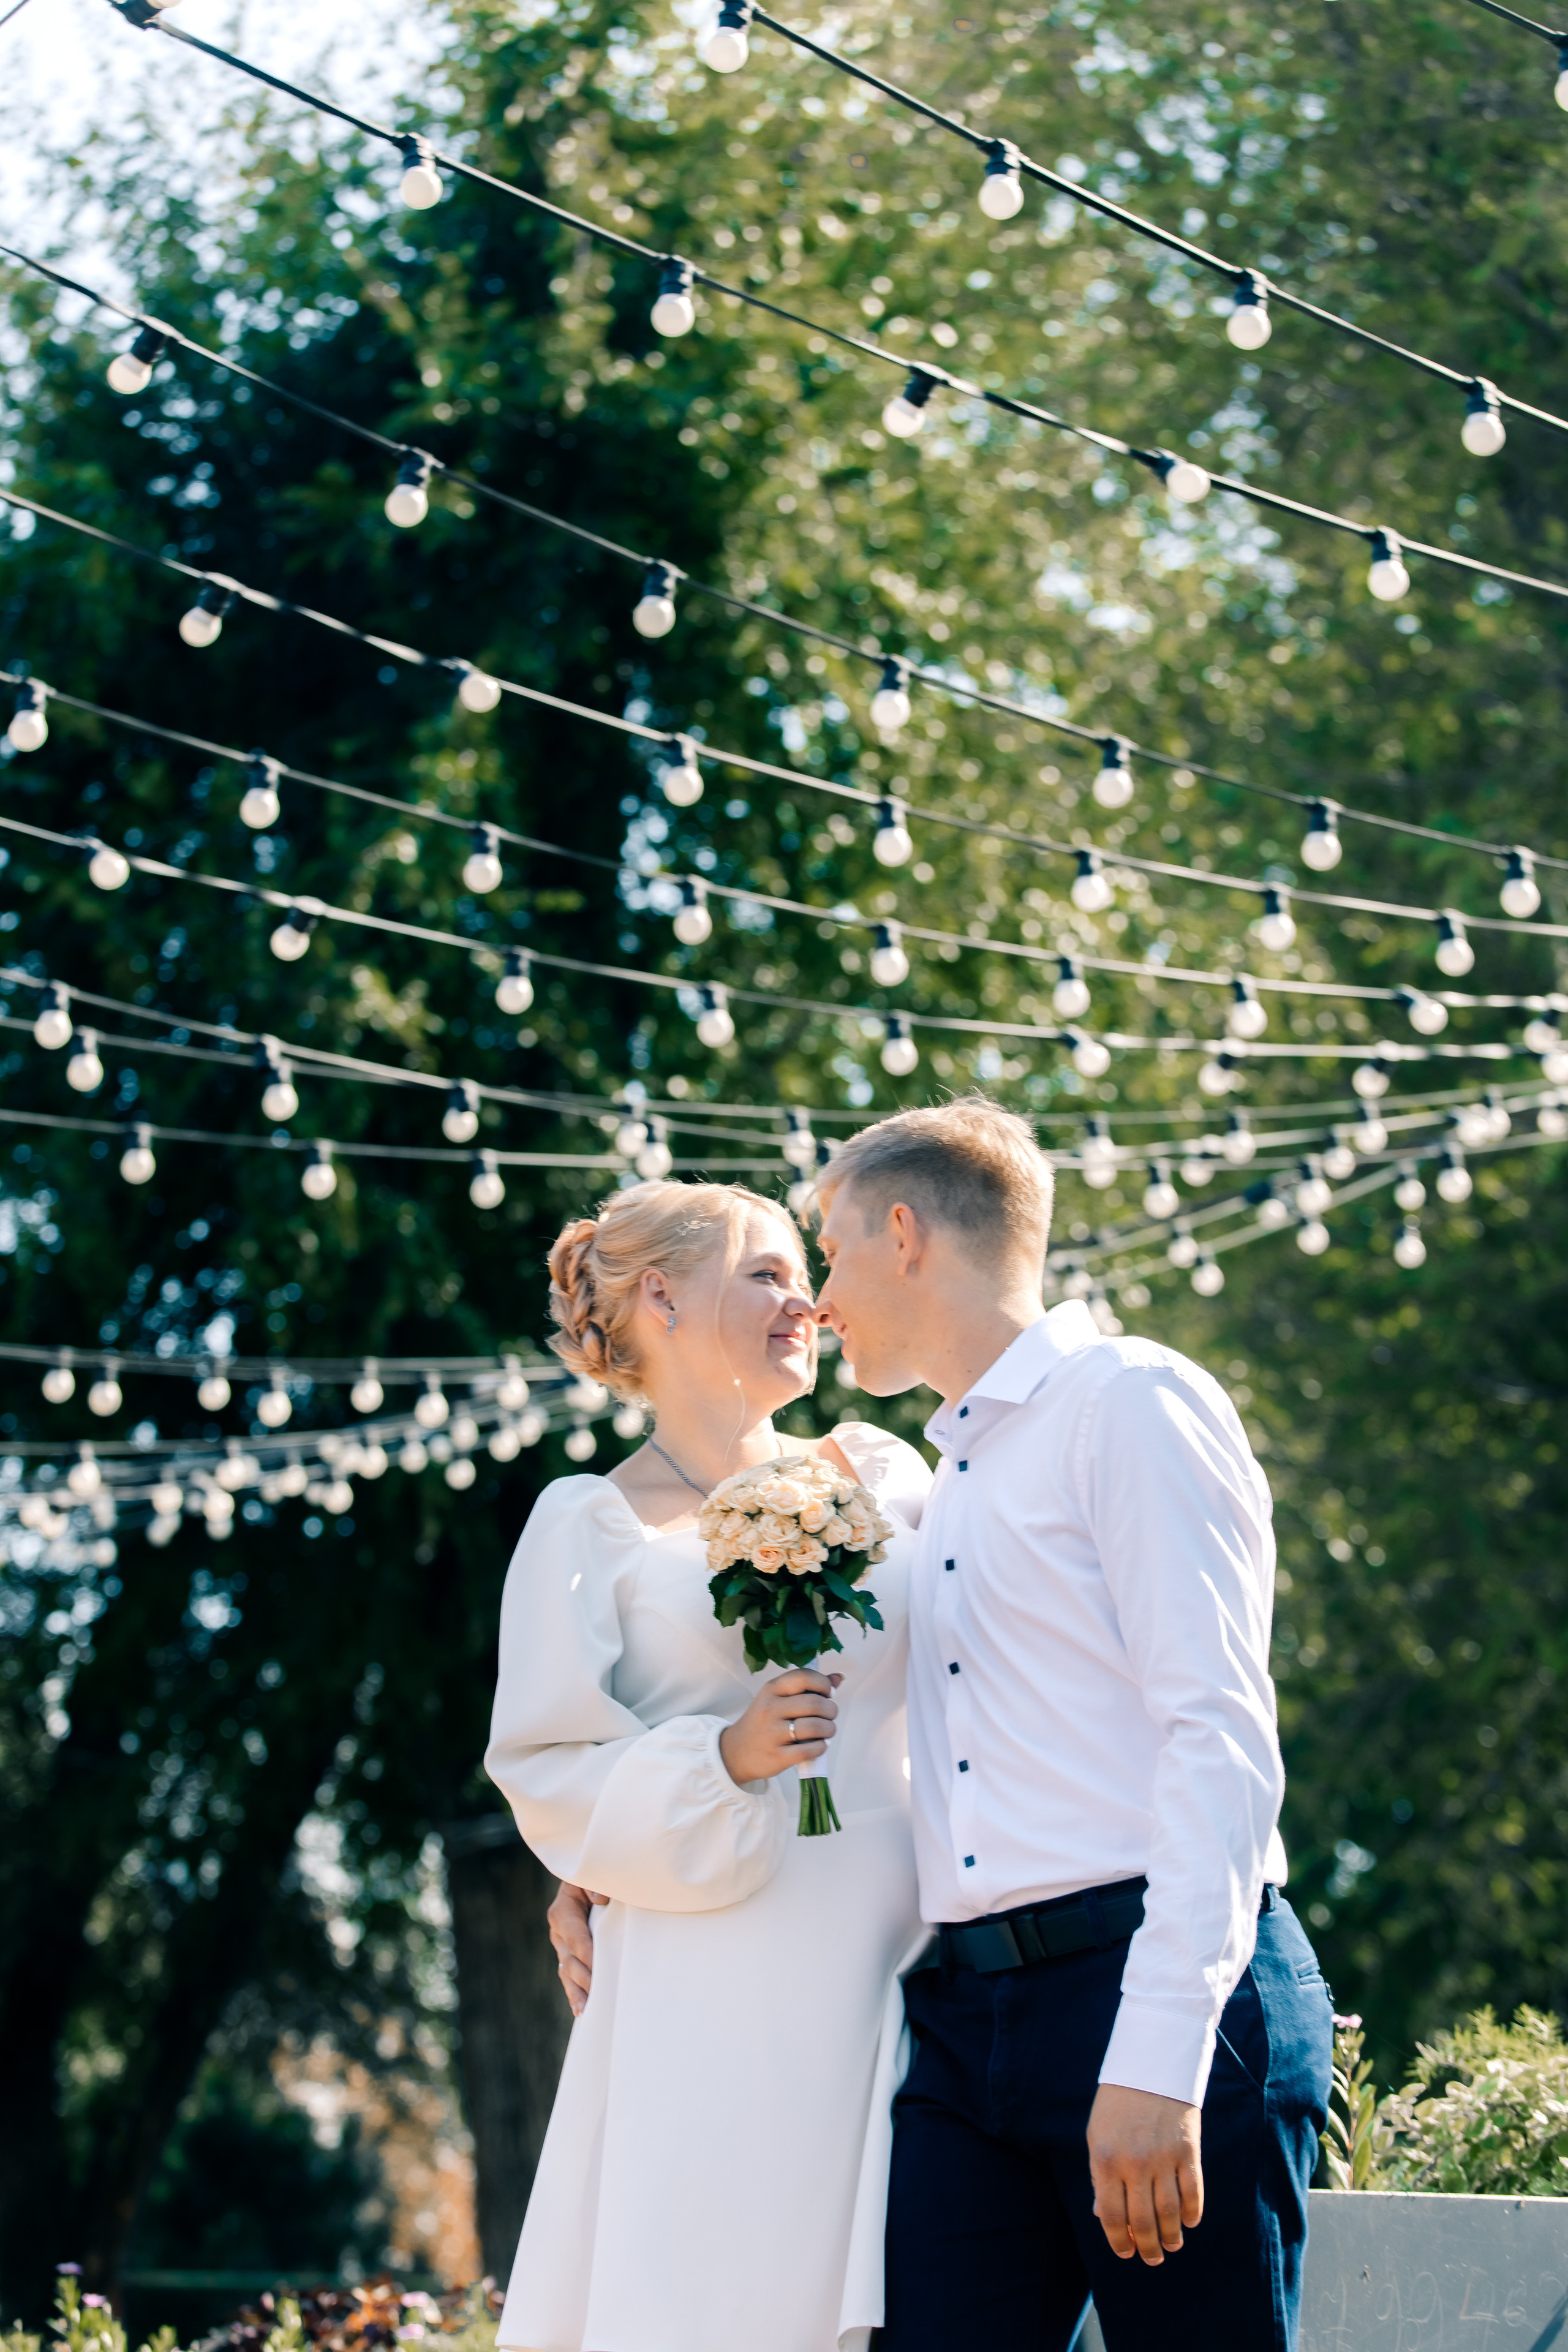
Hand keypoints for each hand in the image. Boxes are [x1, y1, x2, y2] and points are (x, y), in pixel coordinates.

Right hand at [547, 1879, 606, 2018]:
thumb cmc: (591, 1879)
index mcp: (562, 1912)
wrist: (585, 1882)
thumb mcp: (590, 1877)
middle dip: (584, 1978)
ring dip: (576, 1992)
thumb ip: (594, 1884)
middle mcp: (558, 1932)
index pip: (575, 1937)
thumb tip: (600, 1898)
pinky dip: (574, 1993)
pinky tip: (581, 2010)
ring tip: (585, 2010)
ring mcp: (562, 1946)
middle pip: (570, 1959)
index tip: (600, 1967)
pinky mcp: (569, 1955)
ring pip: (567, 1973)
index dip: (587, 1953)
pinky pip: (569, 1976)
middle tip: (598, 1993)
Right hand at [718, 1667, 841, 1786]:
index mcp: (772, 1690)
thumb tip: (838, 1678)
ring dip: (829, 1729)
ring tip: (827, 1731)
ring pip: (814, 1727)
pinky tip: (819, 1745)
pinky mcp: (776, 1756)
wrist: (735, 1752)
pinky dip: (821, 1747)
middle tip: (830, 1716)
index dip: (823, 1684)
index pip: (804, 1677)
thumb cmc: (763, 1722)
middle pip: (814, 1703)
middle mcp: (771, 1709)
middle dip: (831, 1710)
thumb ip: (807, 1688)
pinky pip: (808, 1750)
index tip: (828, 1694)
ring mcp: (772, 1733)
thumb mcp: (777, 1699)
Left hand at [1087, 2083, 1203, 2264]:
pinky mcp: (1188, 2150)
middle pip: (1143, 2222)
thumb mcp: (1097, 2137)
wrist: (1150, 2065)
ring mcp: (1163, 2157)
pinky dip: (1192, 2214)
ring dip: (1171, 2237)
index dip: (1119, 2242)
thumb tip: (1103, 2217)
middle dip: (1148, 2248)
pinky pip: (1193, 2193)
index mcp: (1105, 2160)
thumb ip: (1099, 2177)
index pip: (1112, 2217)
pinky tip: (1188, 2222)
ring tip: (1171, 2245)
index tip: (1126, 2253)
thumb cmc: (1117, 2105)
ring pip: (1170, 2213)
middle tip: (1152, 2258)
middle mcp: (1134, 2163)